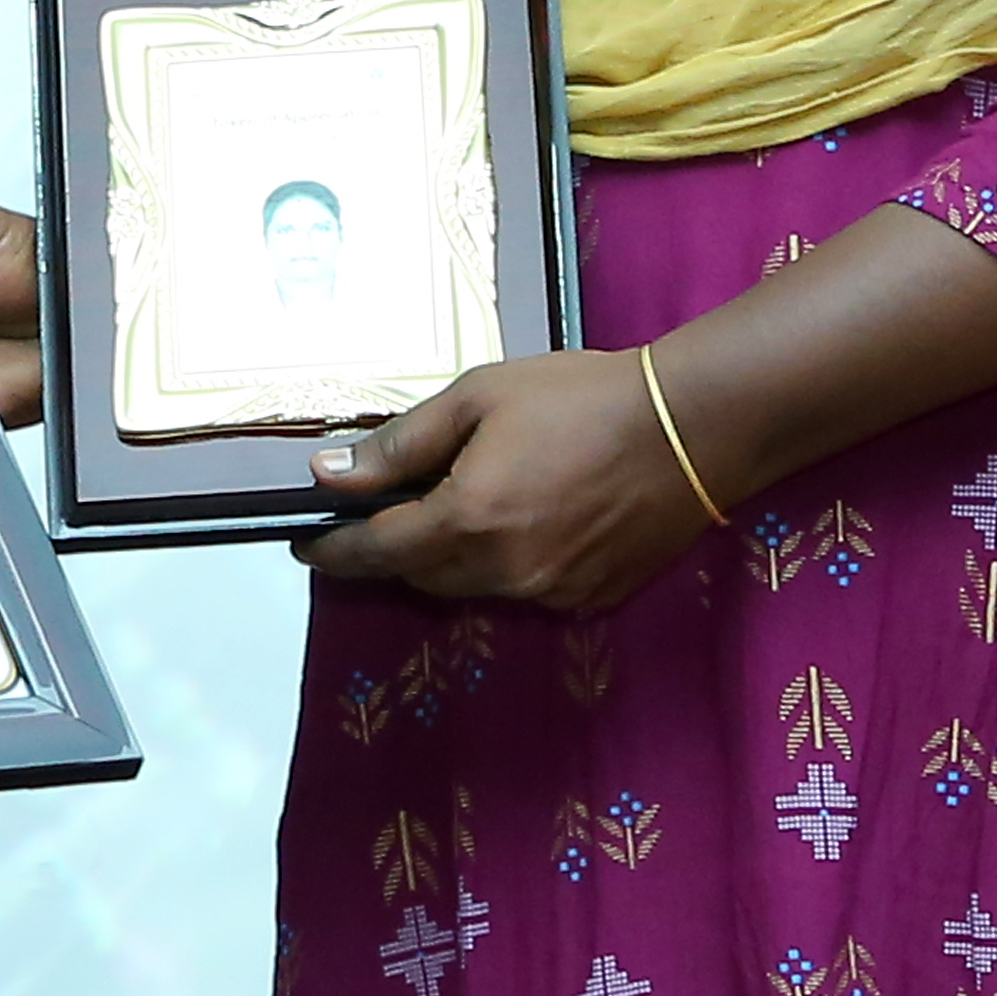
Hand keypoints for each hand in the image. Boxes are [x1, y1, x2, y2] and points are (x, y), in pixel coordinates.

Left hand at [291, 349, 714, 613]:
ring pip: (469, 587)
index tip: (305, 546)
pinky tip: (513, 521)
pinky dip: (498, 565)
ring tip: (444, 510)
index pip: (378, 552)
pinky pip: (520, 589)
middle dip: (390, 551)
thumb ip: (399, 444)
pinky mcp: (589, 597)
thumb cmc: (579, 398)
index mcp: (469, 521)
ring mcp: (551, 592)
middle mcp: (505, 572)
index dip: (335, 551)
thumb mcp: (477, 399)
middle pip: (420, 576)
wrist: (691, 427)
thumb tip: (328, 473)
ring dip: (444, 559)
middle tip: (375, 515)